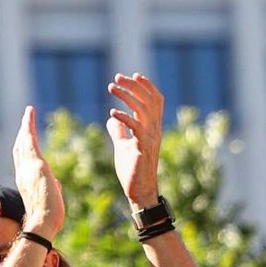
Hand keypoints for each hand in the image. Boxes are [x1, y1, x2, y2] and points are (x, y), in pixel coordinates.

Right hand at [12, 106, 63, 238]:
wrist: (43, 223)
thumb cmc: (48, 218)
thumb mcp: (51, 199)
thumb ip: (52, 188)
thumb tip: (57, 184)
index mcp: (25, 181)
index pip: (22, 160)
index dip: (23, 147)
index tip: (25, 137)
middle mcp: (22, 172)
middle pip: (19, 148)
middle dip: (22, 133)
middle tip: (26, 120)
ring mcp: (28, 168)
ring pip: (23, 142)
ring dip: (26, 126)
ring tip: (28, 113)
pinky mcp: (37, 165)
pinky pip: (30, 141)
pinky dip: (29, 127)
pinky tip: (29, 116)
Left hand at [105, 73, 163, 208]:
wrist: (139, 191)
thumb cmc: (132, 169)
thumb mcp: (123, 146)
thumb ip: (119, 132)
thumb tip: (111, 119)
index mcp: (151, 128)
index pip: (154, 100)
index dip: (146, 86)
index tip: (132, 75)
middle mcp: (154, 130)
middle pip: (149, 100)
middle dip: (134, 86)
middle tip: (117, 77)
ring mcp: (150, 139)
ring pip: (144, 109)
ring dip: (127, 96)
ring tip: (111, 87)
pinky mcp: (143, 148)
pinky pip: (137, 128)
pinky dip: (125, 118)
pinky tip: (112, 113)